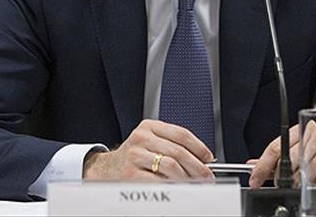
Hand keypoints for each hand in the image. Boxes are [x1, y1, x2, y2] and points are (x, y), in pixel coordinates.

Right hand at [83, 119, 214, 180]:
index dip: (199, 147)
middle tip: (206, 176)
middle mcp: (141, 138)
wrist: (106, 169)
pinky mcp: (130, 174)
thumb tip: (202, 159)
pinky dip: (173, 186)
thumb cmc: (134, 156)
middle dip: (197, 167)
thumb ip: (172, 144)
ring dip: (188, 178)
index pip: (181, 134)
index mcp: (149, 127)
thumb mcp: (150, 141)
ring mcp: (135, 156)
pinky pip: (159, 181)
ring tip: (194, 184)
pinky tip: (178, 188)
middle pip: (179, 151)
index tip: (208, 158)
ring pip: (171, 166)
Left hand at [247, 122, 315, 187]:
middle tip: (280, 183)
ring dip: (298, 182)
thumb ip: (272, 157)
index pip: (275, 148)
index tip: (255, 180)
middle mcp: (312, 136)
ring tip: (301, 177)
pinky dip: (312, 185)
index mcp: (298, 130)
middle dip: (280, 177)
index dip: (262, 166)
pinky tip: (313, 178)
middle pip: (288, 161)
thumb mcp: (292, 147)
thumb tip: (252, 165)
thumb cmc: (312, 148)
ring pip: (302, 173)